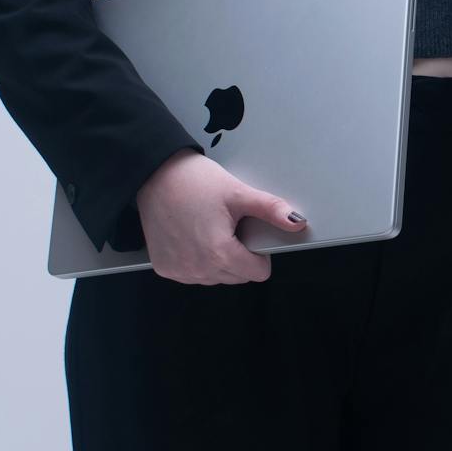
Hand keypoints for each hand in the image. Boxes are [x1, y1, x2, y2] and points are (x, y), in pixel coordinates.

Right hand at [133, 148, 308, 283]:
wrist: (154, 173)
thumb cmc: (192, 181)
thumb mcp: (238, 193)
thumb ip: (270, 210)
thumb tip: (297, 222)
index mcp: (219, 253)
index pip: (258, 273)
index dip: (259, 253)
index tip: (247, 232)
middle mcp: (198, 269)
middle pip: (238, 277)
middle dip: (239, 255)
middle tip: (226, 226)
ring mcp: (179, 271)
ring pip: (216, 277)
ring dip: (218, 259)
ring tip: (207, 228)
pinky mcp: (165, 268)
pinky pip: (193, 274)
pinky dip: (197, 260)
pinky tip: (191, 235)